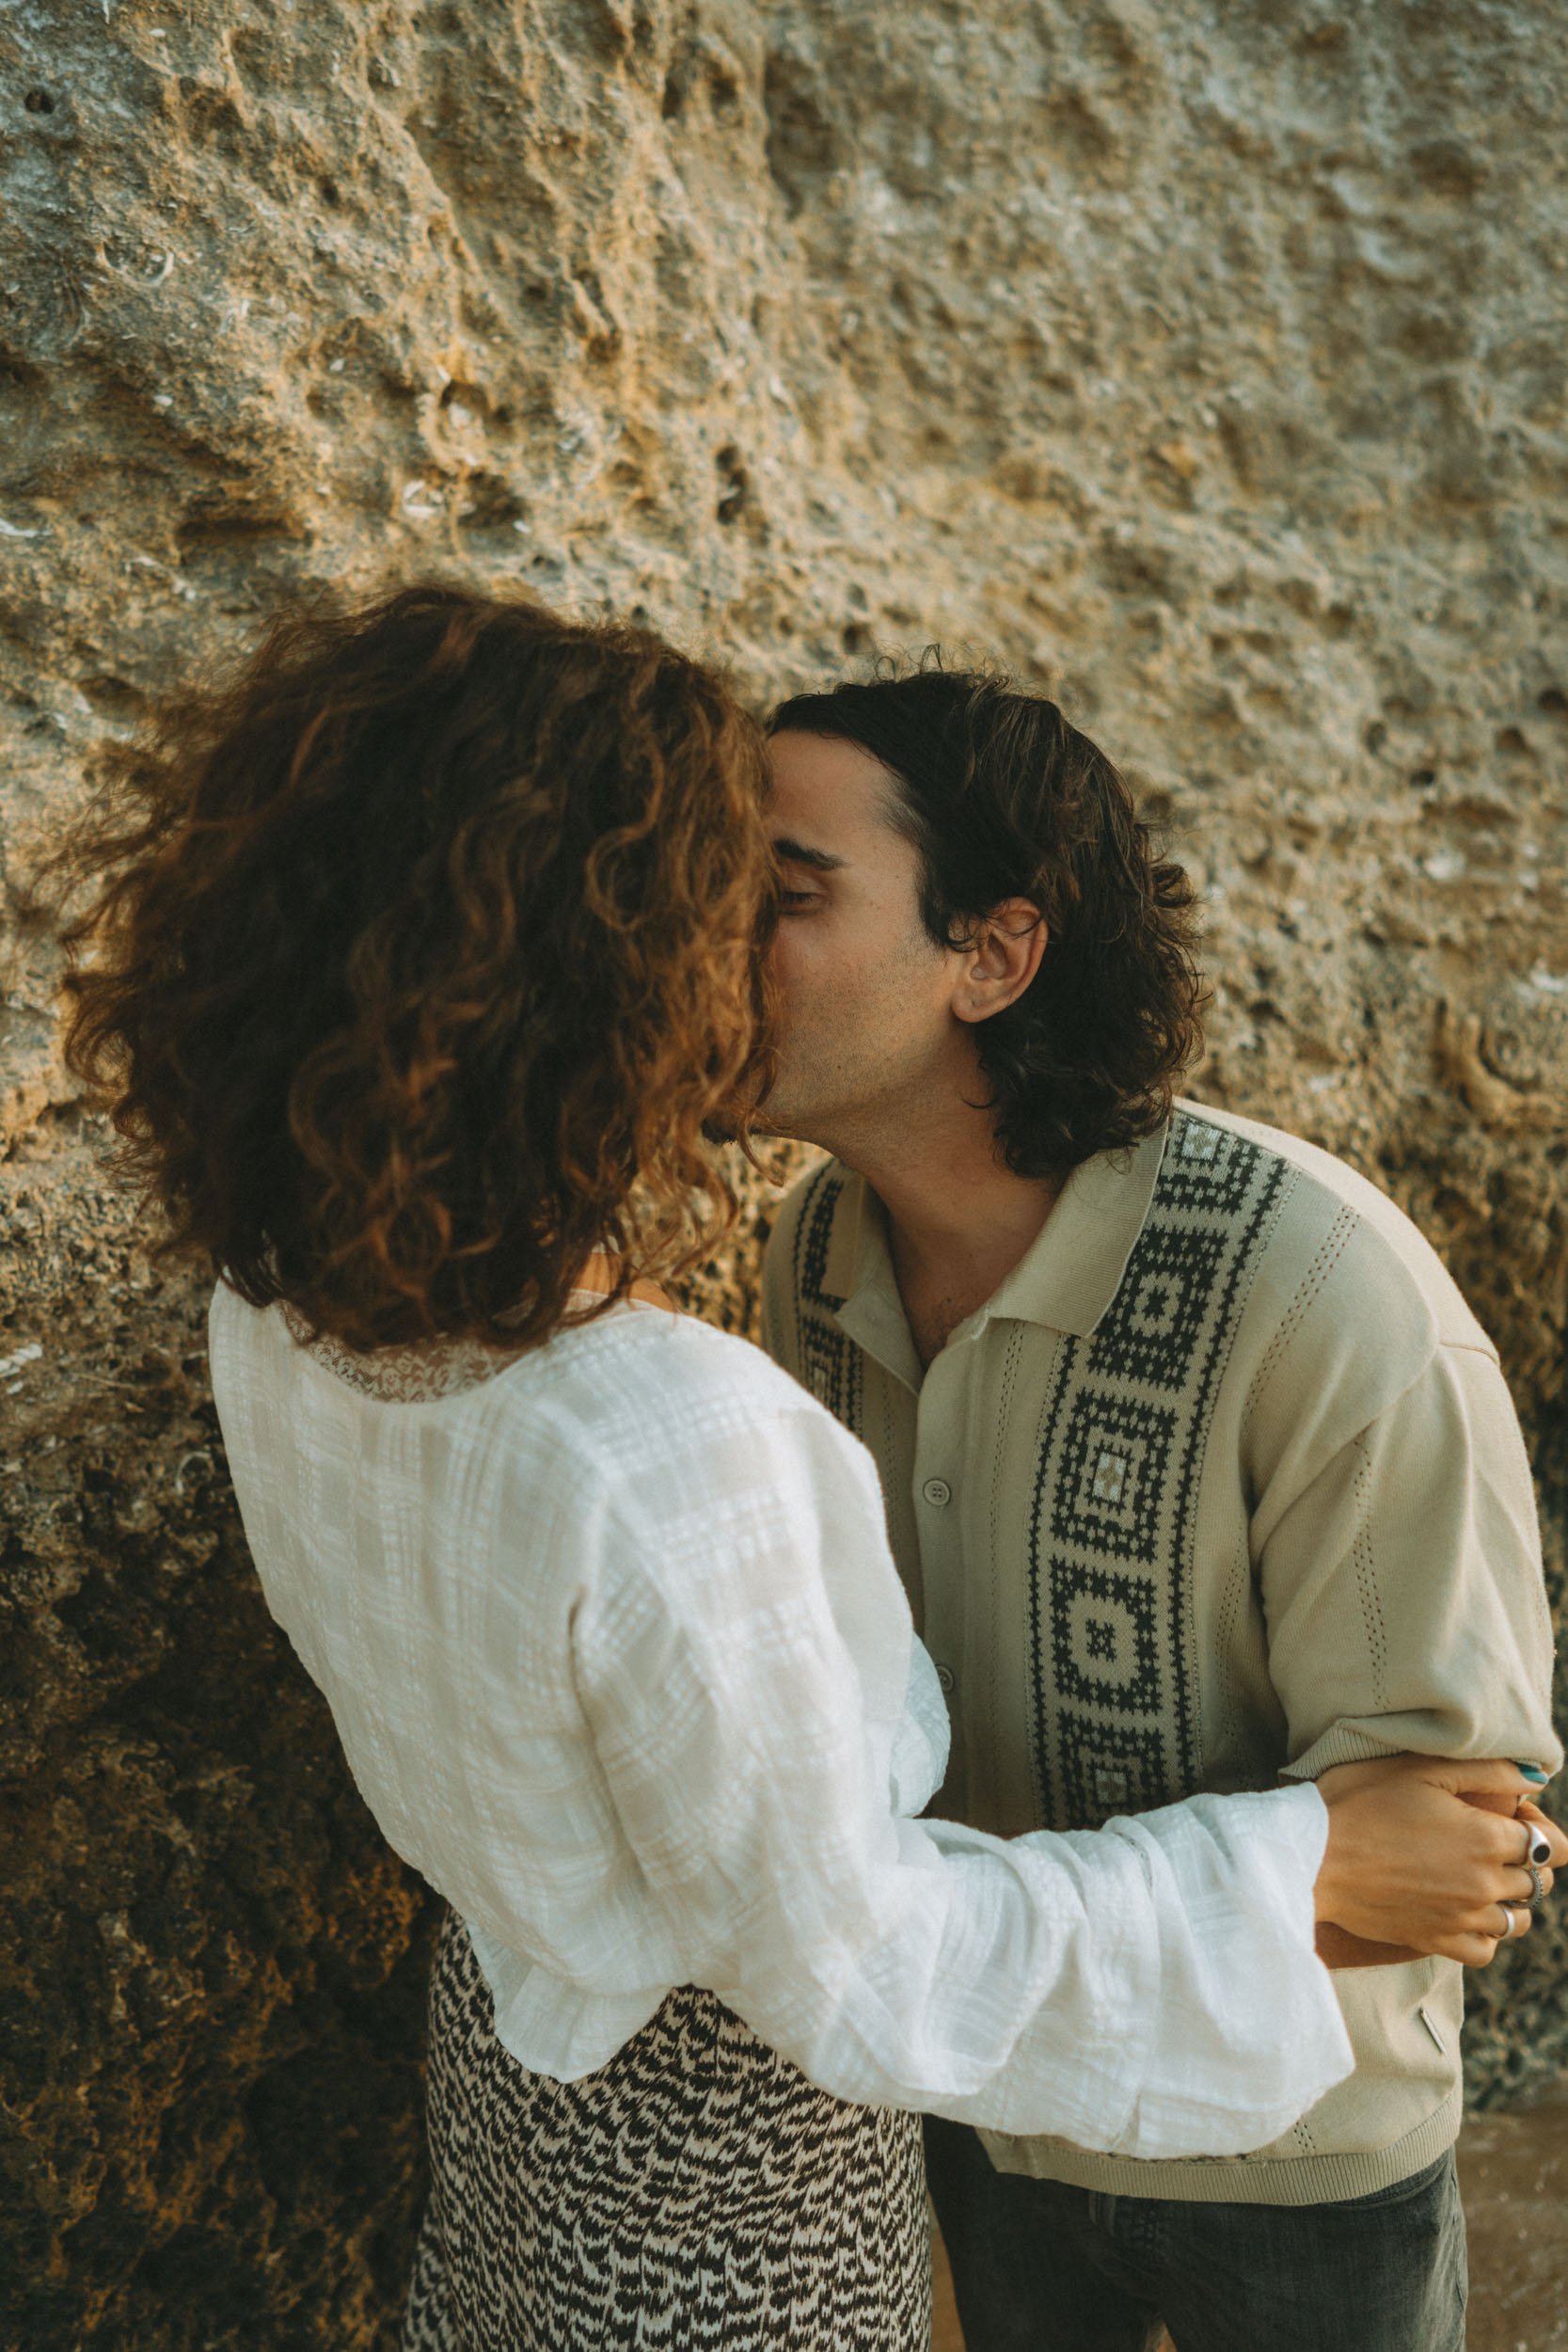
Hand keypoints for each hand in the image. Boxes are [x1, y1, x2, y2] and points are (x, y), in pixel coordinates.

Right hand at [1312, 1755, 1565, 1967]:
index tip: (1516, 1818)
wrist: (1311, 1856)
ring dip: (1511, 1900)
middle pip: (1537, 1883)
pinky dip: (1486, 1936)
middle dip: (1525, 1863)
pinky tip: (1466, 1914)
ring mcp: (1461, 1918)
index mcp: (1488, 1837)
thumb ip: (1488, 1770)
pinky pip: (1485, 1951)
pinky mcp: (1435, 1940)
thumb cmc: (1360, 1801)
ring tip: (1483, 1881)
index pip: (1551, 1846)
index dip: (1540, 1829)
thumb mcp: (1421, 1767)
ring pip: (1517, 1921)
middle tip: (1492, 1843)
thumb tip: (1536, 1779)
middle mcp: (1484, 1883)